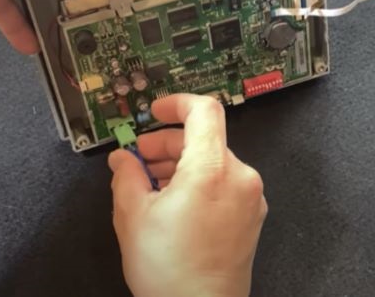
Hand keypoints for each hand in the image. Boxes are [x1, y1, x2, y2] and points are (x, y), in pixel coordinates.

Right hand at [108, 94, 267, 296]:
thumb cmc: (171, 272)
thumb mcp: (132, 216)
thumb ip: (126, 176)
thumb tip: (123, 159)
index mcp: (212, 170)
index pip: (204, 111)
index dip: (176, 103)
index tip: (156, 110)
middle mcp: (240, 178)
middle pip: (206, 139)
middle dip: (168, 144)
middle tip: (138, 158)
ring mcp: (250, 198)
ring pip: (214, 163)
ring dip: (182, 165)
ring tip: (149, 185)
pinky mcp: (251, 216)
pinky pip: (225, 184)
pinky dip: (199, 183)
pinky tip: (173, 203)